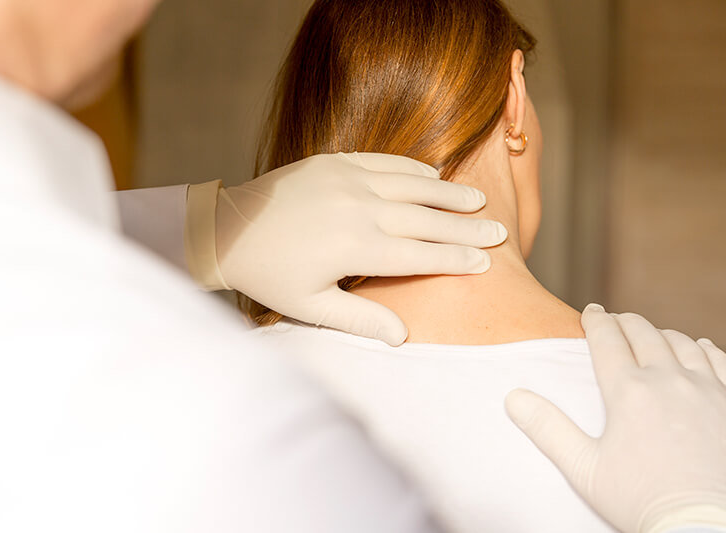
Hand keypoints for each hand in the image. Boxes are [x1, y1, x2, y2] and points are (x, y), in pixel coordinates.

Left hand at [216, 152, 506, 345]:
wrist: (227, 229)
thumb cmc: (268, 275)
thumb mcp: (309, 306)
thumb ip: (359, 318)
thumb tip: (402, 336)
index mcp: (353, 248)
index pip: (418, 255)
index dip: (454, 259)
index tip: (485, 262)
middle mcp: (357, 209)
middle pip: (425, 219)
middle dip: (465, 227)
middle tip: (498, 231)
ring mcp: (347, 180)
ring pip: (411, 186)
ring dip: (447, 193)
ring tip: (478, 200)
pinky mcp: (335, 162)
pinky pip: (385, 162)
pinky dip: (413, 169)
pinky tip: (434, 175)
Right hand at [505, 305, 725, 532]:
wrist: (701, 527)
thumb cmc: (639, 501)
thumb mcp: (583, 468)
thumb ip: (547, 428)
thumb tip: (514, 397)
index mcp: (628, 391)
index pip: (607, 340)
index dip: (596, 321)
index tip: (591, 311)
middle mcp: (667, 381)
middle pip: (644, 334)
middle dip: (625, 322)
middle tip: (616, 320)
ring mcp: (704, 391)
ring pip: (682, 344)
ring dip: (662, 334)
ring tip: (652, 335)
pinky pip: (721, 364)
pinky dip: (707, 350)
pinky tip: (700, 348)